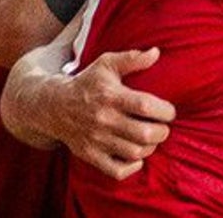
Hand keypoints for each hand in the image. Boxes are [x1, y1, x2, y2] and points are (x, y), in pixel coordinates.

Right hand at [30, 48, 174, 180]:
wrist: (53, 106)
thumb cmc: (87, 83)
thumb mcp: (106, 64)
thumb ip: (132, 58)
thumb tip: (156, 52)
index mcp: (111, 97)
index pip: (145, 106)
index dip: (165, 110)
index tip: (169, 111)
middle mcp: (104, 120)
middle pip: (144, 133)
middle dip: (162, 132)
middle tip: (163, 127)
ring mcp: (96, 140)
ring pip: (134, 152)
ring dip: (150, 148)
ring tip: (152, 139)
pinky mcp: (89, 155)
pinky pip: (115, 170)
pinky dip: (132, 167)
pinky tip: (137, 157)